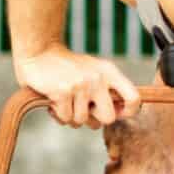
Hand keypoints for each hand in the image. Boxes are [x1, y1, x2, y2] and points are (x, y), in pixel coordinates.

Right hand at [13, 46, 141, 128]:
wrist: (39, 52)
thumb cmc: (66, 68)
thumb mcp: (92, 72)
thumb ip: (106, 91)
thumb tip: (116, 116)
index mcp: (109, 72)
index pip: (134, 98)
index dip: (128, 112)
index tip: (116, 113)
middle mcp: (98, 78)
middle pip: (108, 118)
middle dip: (94, 120)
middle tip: (82, 109)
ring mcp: (81, 84)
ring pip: (82, 121)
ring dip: (71, 116)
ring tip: (64, 102)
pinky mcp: (63, 91)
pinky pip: (65, 118)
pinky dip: (58, 114)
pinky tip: (54, 101)